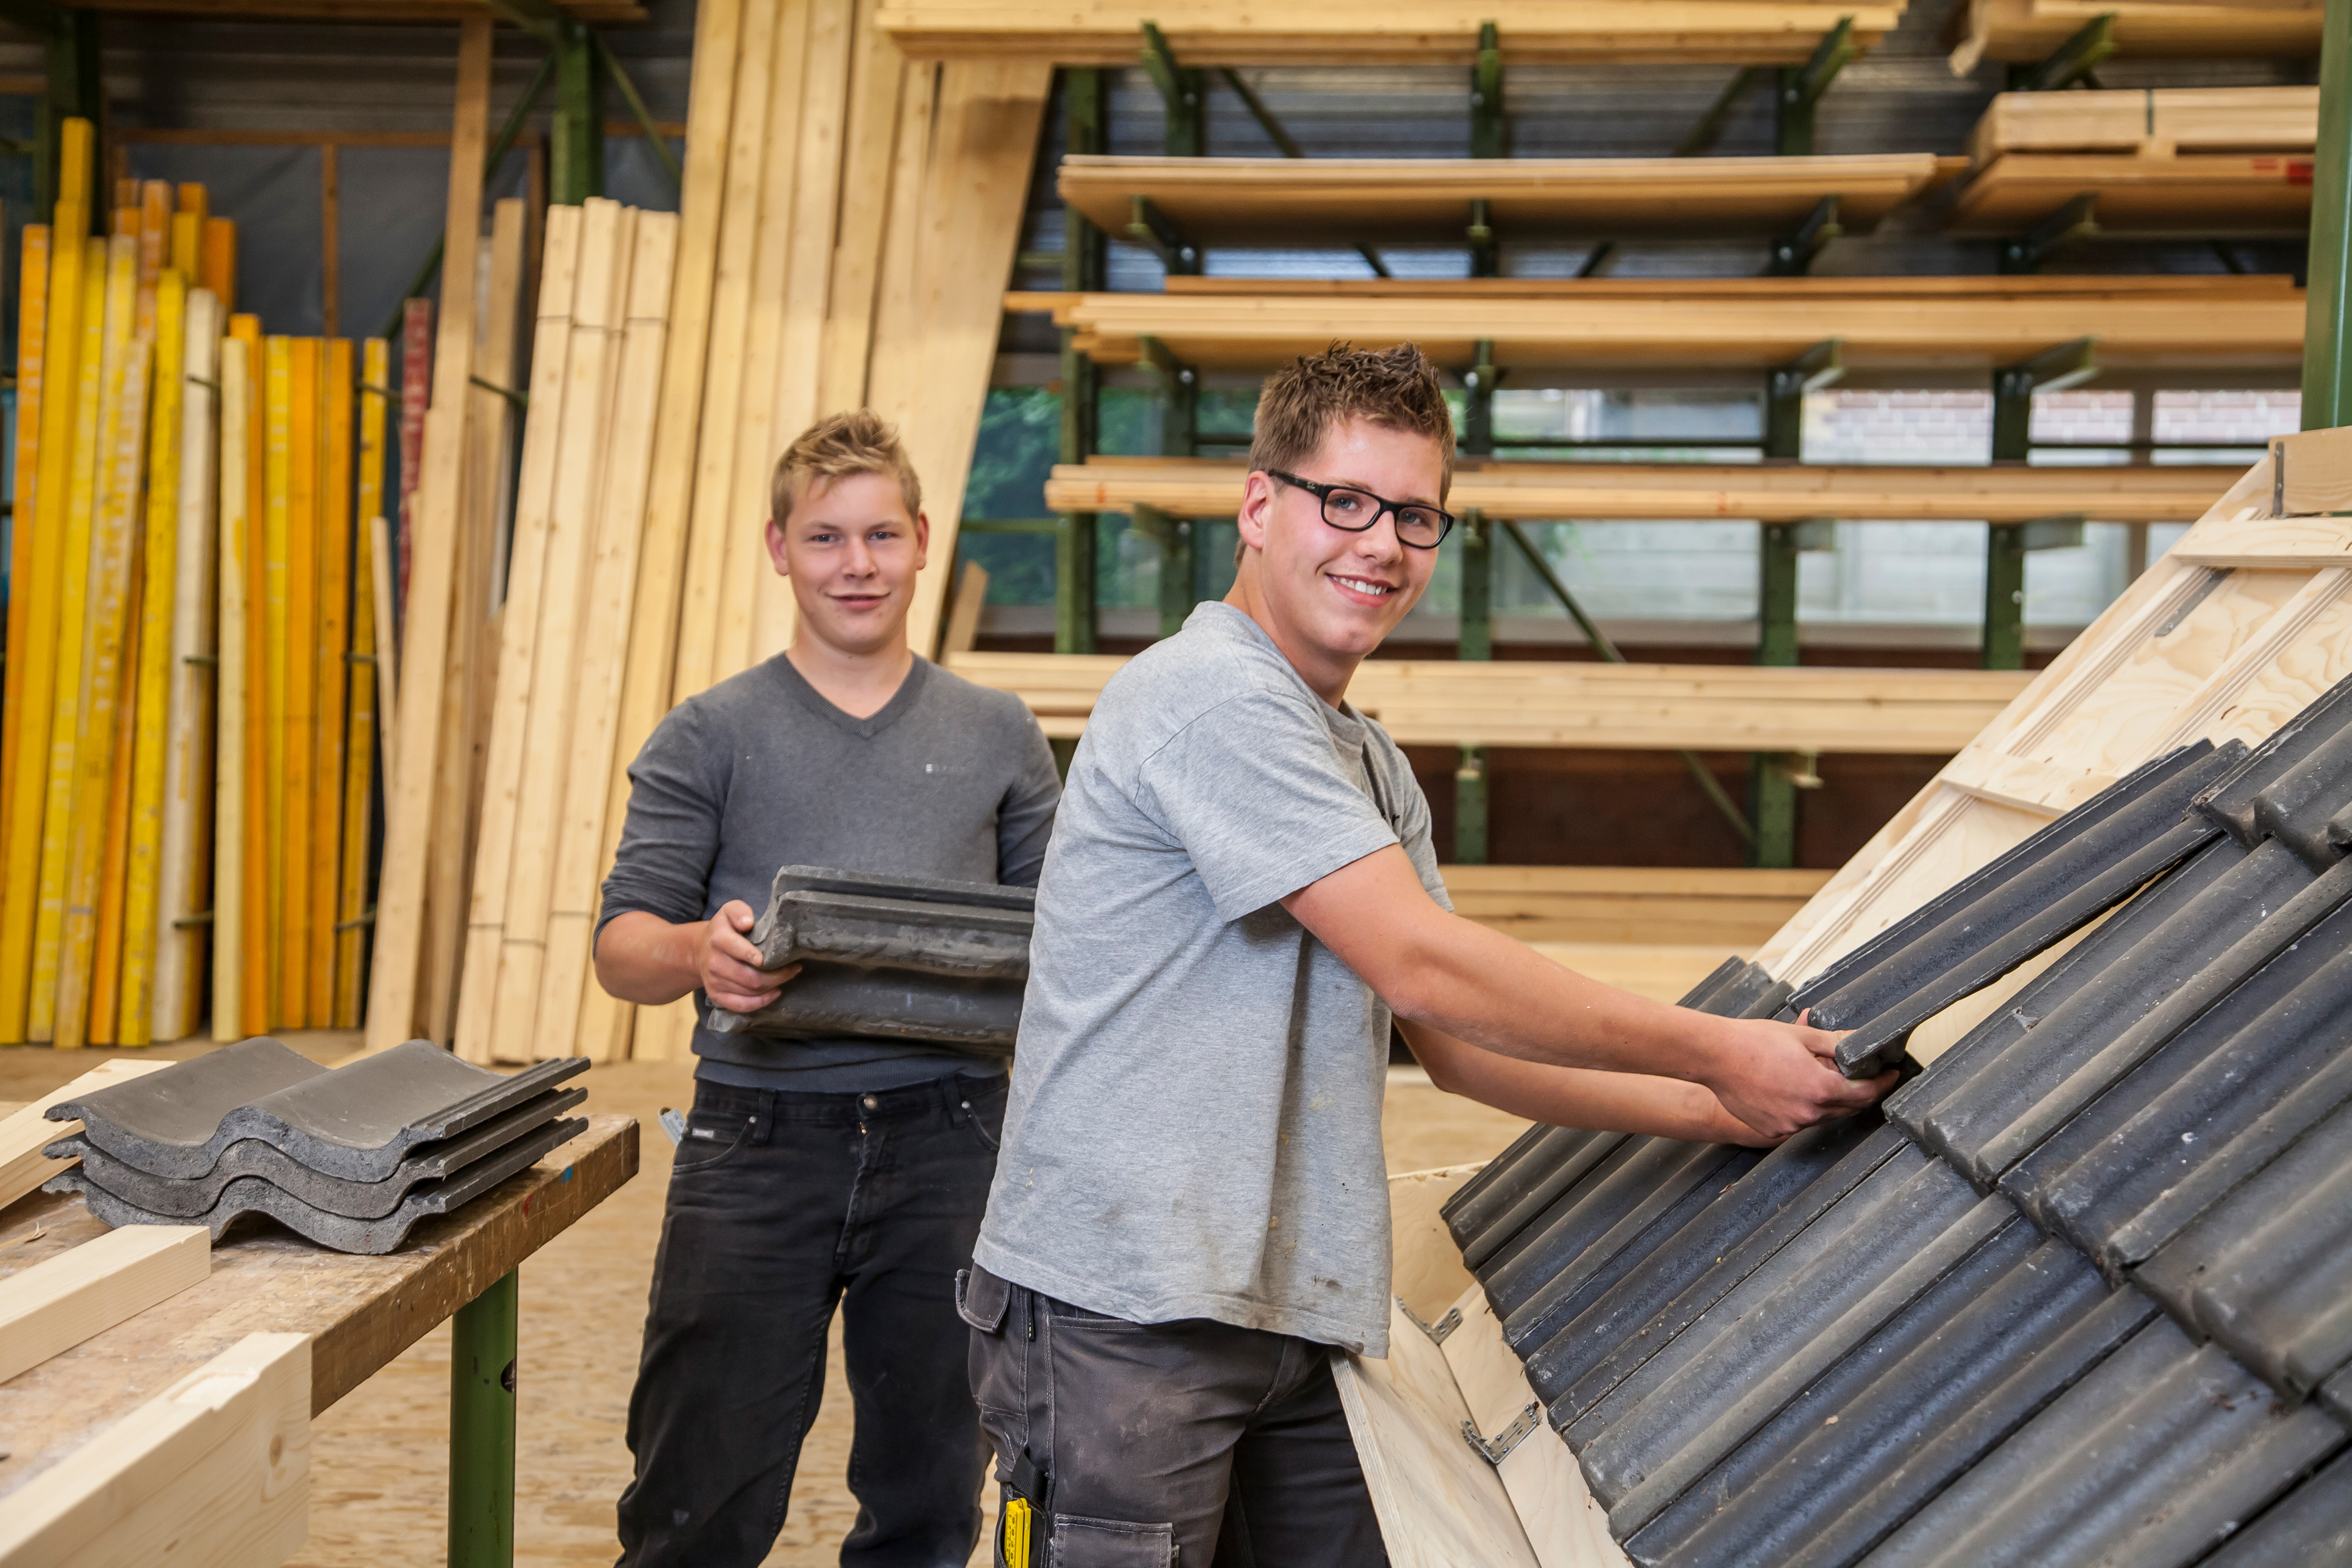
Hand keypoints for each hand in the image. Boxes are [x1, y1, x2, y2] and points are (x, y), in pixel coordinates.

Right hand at [694, 900, 797, 1013]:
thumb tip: (747, 922)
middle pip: (750, 977)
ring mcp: (714, 981)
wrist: (701, 949)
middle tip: (794, 968)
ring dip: (773, 986)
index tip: (768, 958)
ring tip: (787, 976)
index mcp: (718, 939)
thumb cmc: (723, 929)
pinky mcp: (716, 995)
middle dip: (777, 975)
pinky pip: (741, 1005)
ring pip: (750, 992)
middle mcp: (714, 963)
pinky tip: (774, 993)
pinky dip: (761, 1002)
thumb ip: (738, 911)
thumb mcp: (729, 911)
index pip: (736, 948)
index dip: (753, 955)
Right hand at [1702, 1009, 1894, 1142]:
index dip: (1881, 1083)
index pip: (1865, 1093)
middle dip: (1856, 1092)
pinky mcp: (1771, 1131)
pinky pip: (1798, 1122)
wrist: (1714, 1055)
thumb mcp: (1801, 1036)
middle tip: (1859, 1075)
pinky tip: (1791, 1089)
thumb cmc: (1753, 1042)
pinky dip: (1803, 1109)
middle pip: (1846, 1108)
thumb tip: (1860, 1042)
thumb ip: (1836, 1044)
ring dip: (1827, 1100)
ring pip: (1822, 1116)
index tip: (1889, 1075)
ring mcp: (1788, 1126)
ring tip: (1816, 1077)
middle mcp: (1807, 1113)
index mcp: (1819, 1089)